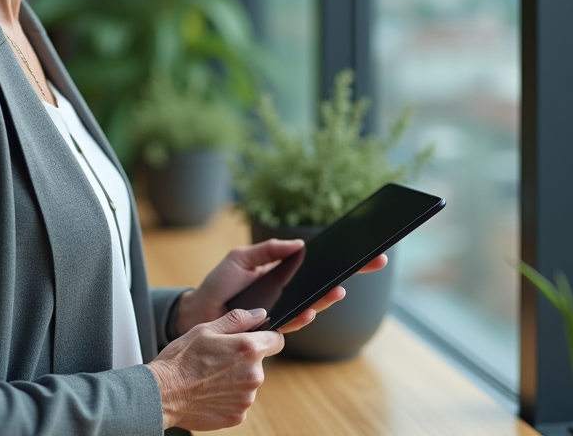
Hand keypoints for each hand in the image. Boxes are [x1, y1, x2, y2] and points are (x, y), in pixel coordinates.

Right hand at [147, 307, 283, 430]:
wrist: (162, 393)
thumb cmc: (180, 359)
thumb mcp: (205, 329)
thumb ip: (238, 319)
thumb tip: (261, 314)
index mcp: (248, 349)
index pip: (277, 340)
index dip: (266, 337)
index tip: (254, 338)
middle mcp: (253, 375)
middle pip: (259, 363)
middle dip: (243, 359)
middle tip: (217, 359)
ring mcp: (246, 398)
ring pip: (248, 383)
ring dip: (235, 379)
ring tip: (209, 377)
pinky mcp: (238, 416)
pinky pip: (238, 401)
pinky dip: (227, 397)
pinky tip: (208, 392)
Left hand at [173, 240, 387, 335]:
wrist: (198, 311)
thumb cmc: (220, 285)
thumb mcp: (241, 258)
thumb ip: (268, 251)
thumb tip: (299, 244)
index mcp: (285, 276)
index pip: (318, 267)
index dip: (341, 260)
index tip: (367, 248)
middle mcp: (289, 295)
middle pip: (325, 286)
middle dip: (350, 275)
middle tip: (375, 262)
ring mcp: (282, 312)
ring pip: (313, 306)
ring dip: (327, 299)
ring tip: (339, 289)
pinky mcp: (270, 328)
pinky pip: (291, 324)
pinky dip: (302, 316)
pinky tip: (310, 309)